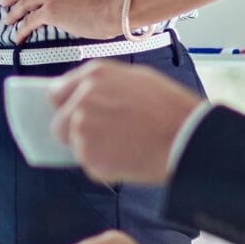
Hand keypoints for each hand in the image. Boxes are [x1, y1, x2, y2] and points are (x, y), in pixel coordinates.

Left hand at [49, 61, 200, 184]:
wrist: (187, 137)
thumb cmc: (171, 109)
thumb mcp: (137, 78)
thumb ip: (103, 85)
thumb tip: (83, 96)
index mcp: (94, 76)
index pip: (57, 93)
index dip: (66, 107)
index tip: (72, 115)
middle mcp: (82, 99)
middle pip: (59, 124)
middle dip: (75, 133)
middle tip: (103, 138)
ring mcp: (83, 128)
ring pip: (74, 146)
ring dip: (92, 150)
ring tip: (123, 146)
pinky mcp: (89, 155)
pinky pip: (89, 165)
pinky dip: (104, 167)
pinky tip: (127, 158)